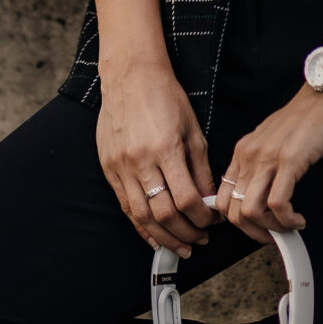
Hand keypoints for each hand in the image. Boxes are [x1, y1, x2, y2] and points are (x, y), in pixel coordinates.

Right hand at [96, 62, 222, 257]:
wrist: (130, 76)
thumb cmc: (167, 99)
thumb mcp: (193, 132)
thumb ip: (201, 170)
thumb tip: (209, 204)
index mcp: (166, 149)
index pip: (186, 199)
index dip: (202, 218)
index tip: (213, 222)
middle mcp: (140, 161)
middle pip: (164, 214)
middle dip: (186, 233)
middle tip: (200, 241)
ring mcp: (121, 166)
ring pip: (142, 217)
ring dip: (164, 238)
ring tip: (181, 247)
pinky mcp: (109, 168)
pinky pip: (125, 206)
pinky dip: (141, 227)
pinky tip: (155, 238)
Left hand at [215, 83, 322, 243]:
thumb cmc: (307, 117)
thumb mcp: (272, 141)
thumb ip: (262, 164)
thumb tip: (262, 195)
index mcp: (242, 152)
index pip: (221, 199)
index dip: (237, 222)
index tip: (257, 227)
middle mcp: (249, 156)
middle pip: (232, 211)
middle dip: (253, 232)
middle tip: (274, 236)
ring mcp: (268, 158)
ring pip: (250, 211)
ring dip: (270, 229)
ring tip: (288, 227)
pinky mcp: (290, 160)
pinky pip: (277, 203)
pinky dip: (287, 220)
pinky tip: (298, 219)